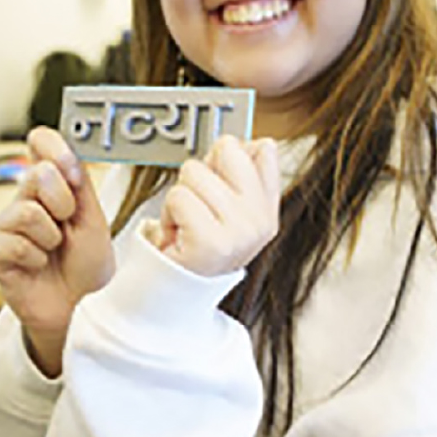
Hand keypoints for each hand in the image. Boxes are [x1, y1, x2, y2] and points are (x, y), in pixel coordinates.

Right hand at [0, 127, 113, 376]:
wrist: (79, 308)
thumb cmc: (86, 265)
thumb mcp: (94, 219)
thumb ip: (80, 185)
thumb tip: (65, 155)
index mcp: (52, 184)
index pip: (41, 141)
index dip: (53, 146)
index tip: (70, 166)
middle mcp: (25, 198)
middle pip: (37, 173)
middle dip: (64, 203)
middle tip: (68, 226)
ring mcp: (6, 224)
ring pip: (26, 212)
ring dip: (50, 237)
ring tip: (53, 251)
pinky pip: (13, 242)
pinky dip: (34, 258)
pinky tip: (38, 266)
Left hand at [147, 136, 280, 276]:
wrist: (172, 293)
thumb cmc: (193, 246)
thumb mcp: (227, 211)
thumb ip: (243, 175)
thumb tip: (258, 142)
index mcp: (267, 211)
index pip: (264, 150)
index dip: (227, 158)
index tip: (217, 184)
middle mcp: (259, 222)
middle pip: (226, 150)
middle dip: (201, 171)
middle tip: (196, 204)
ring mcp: (238, 233)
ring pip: (194, 172)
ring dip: (179, 196)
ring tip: (184, 224)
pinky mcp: (210, 242)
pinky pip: (178, 196)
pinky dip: (168, 213)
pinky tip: (177, 235)